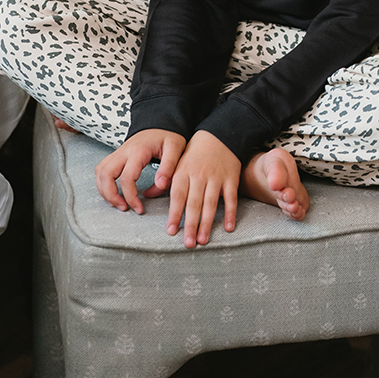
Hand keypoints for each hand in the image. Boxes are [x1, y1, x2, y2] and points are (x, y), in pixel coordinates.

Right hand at [95, 128, 186, 214]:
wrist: (161, 123)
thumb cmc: (168, 137)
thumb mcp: (176, 148)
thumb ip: (169, 167)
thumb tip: (160, 185)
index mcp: (138, 151)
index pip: (127, 178)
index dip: (131, 197)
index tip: (139, 209)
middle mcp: (124, 151)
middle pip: (105, 174)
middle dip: (110, 195)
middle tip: (124, 207)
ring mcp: (117, 153)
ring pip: (100, 172)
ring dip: (104, 190)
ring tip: (118, 203)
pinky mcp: (116, 155)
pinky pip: (102, 170)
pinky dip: (103, 183)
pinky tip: (113, 192)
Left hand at [166, 130, 241, 247]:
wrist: (220, 134)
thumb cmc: (196, 152)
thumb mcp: (178, 163)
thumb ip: (164, 181)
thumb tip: (147, 195)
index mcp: (184, 172)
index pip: (178, 196)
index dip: (175, 214)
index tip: (171, 230)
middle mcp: (200, 176)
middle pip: (194, 203)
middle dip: (191, 225)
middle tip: (188, 243)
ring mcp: (217, 177)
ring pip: (211, 203)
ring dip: (207, 223)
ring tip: (203, 240)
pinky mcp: (231, 178)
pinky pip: (231, 198)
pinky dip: (230, 213)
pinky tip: (228, 227)